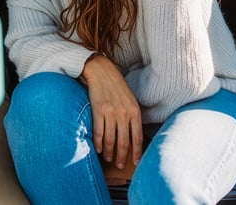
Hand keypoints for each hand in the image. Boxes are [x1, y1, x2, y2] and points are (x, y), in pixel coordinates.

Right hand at [81, 55, 142, 178]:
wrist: (101, 70)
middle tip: (120, 165)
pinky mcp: (98, 110)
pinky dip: (98, 143)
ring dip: (109, 152)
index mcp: (134, 111)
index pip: (137, 137)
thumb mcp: (130, 99)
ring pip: (110, 139)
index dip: (136, 151)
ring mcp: (110, 112)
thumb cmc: (116, 85)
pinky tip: (98, 149)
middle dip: (122, 156)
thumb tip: (133, 135)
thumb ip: (133, 115)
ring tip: (108, 158)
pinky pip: (98, 132)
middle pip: (124, 141)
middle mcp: (123, 113)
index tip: (135, 162)